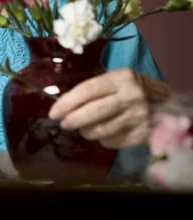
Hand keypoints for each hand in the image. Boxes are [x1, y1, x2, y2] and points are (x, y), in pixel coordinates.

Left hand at [48, 68, 169, 148]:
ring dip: (86, 131)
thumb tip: (65, 102)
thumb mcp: (117, 78)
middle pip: (94, 112)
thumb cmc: (132, 87)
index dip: (68, 102)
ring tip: (81, 128)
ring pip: (102, 130)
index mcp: (121, 78)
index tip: (54, 112)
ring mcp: (138, 117)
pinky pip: (113, 141)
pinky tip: (101, 133)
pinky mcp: (142, 135)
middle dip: (73, 119)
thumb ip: (95, 87)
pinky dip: (102, 139)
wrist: (165, 102)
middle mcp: (131, 96)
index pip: (88, 90)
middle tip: (63, 123)